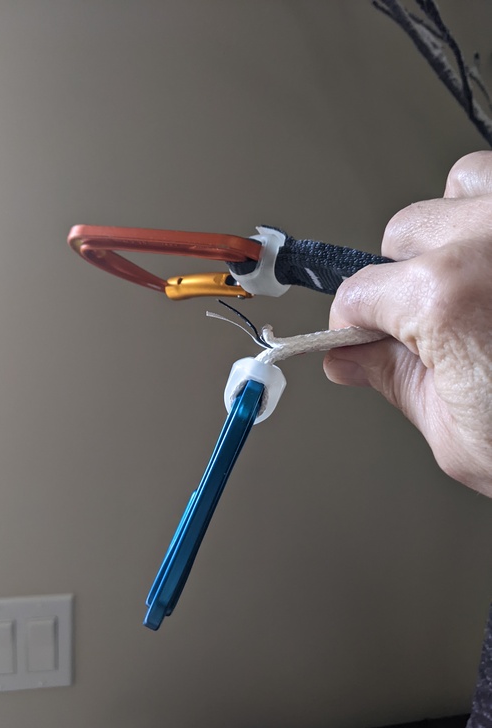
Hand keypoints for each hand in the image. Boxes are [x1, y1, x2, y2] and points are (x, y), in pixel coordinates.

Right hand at [324, 151, 491, 496]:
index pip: (359, 292)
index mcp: (448, 299)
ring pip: (459, 188)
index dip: (352, 323)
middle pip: (402, 234)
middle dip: (401, 280)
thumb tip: (351, 360)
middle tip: (428, 326)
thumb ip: (395, 384)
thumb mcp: (460, 436)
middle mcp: (491, 238)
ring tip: (472, 277)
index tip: (359, 335)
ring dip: (452, 230)